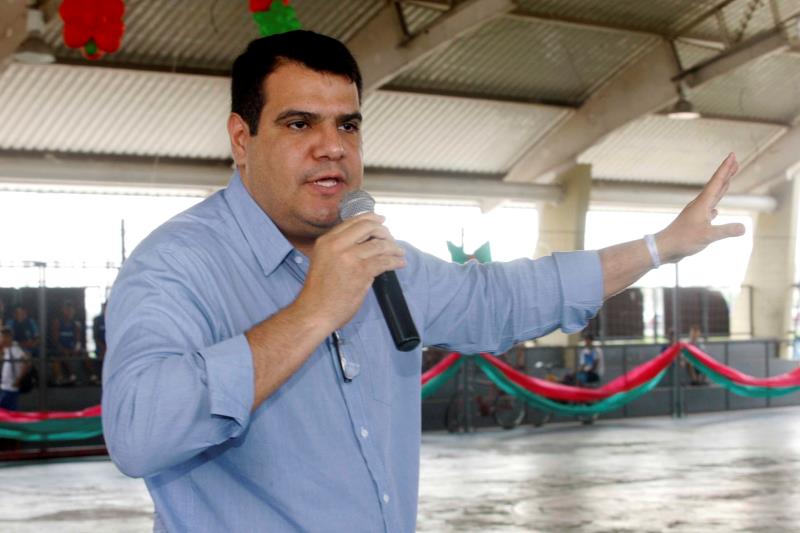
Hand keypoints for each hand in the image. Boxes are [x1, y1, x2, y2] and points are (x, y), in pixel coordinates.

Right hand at [294, 213, 406, 331]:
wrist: (314, 312)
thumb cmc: (319, 293)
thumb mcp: (323, 261)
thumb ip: (339, 249)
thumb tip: (364, 242)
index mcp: (326, 241)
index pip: (353, 221)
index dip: (371, 219)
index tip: (381, 221)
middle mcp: (337, 245)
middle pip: (368, 227)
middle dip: (384, 232)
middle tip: (391, 240)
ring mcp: (349, 257)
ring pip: (380, 244)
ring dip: (394, 248)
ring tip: (400, 253)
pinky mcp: (361, 272)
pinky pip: (384, 261)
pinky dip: (395, 262)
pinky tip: (399, 263)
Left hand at [656, 153, 745, 262]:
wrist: (664, 248)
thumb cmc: (682, 241)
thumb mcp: (707, 236)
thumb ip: (726, 231)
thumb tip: (744, 228)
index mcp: (702, 204)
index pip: (717, 182)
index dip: (726, 168)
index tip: (732, 155)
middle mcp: (699, 205)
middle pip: (716, 186)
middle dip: (726, 173)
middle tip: (735, 161)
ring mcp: (696, 214)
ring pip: (712, 197)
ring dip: (722, 188)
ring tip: (729, 180)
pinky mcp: (694, 223)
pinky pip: (708, 211)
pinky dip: (714, 207)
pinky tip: (716, 211)